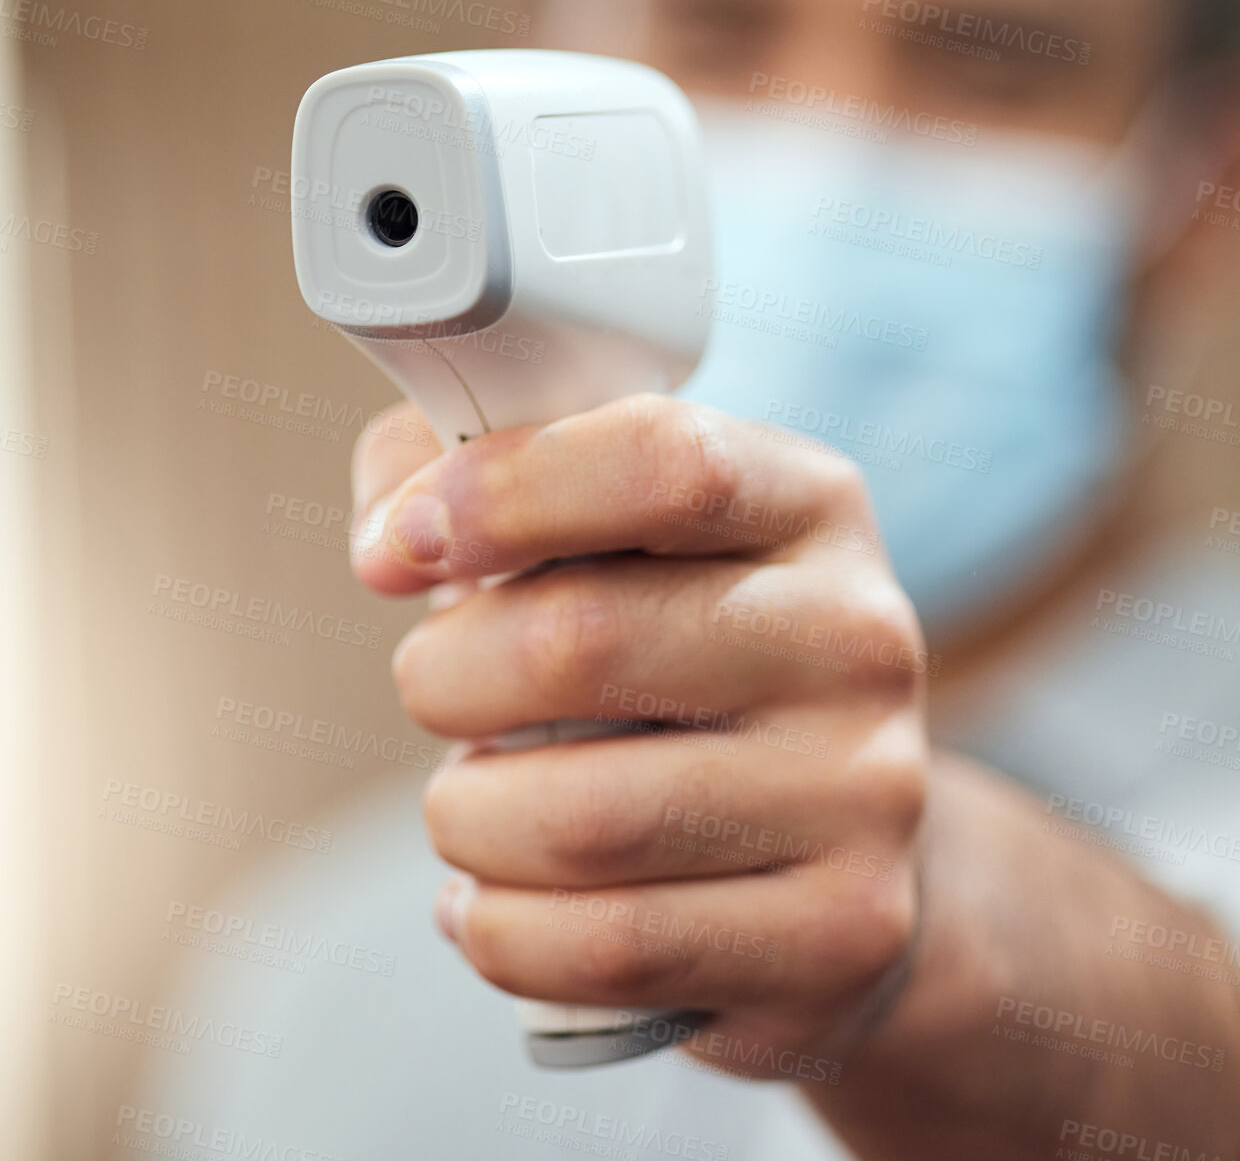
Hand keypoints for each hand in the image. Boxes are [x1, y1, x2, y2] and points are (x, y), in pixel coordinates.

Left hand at [350, 394, 928, 1082]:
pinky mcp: (843, 932)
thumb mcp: (600, 522)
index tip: (402, 547)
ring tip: (469, 804)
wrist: (832, 826)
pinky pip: (608, 947)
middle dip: (446, 676)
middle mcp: (859, 635)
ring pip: (580, 819)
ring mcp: (866, 791)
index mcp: (808, 500)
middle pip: (583, 640)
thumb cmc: (670, 644)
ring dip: (464, 817)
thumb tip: (389, 545)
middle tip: (434, 689)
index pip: (660, 463)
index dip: (503, 494)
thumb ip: (464, 469)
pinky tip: (492, 901)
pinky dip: (502, 930)